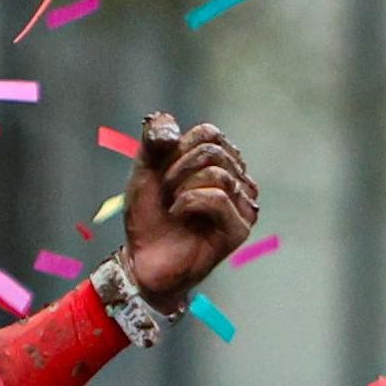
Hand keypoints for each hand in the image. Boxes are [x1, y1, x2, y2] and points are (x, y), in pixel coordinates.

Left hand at [108, 113, 259, 306]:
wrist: (143, 261)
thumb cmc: (148, 218)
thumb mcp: (144, 170)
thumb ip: (154, 140)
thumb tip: (168, 124)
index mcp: (220, 164)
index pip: (210, 133)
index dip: (179, 147)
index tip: (162, 171)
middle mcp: (238, 182)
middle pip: (214, 150)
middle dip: (179, 167)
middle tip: (165, 191)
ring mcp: (242, 206)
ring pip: (219, 173)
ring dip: (183, 186)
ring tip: (172, 205)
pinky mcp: (239, 229)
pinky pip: (219, 197)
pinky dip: (189, 202)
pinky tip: (178, 215)